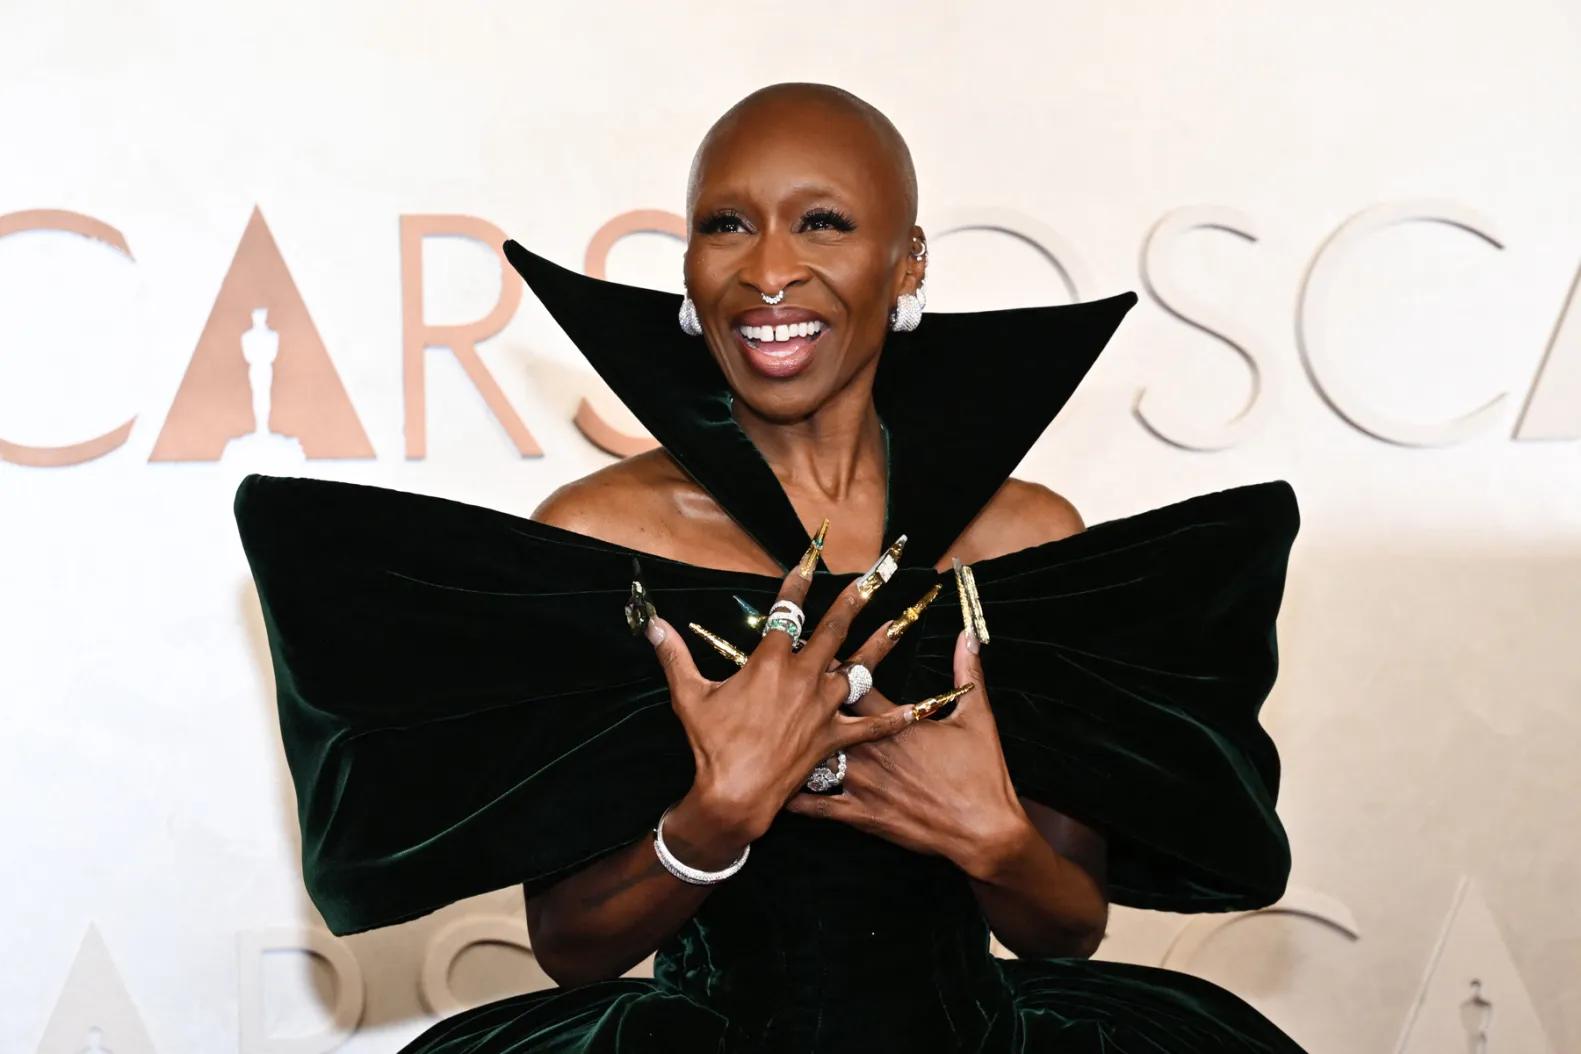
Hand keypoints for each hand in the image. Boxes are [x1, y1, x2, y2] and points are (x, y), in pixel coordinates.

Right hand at [641, 533, 918, 844]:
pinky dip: (901, 716)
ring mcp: (823, 707)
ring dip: (886, 640)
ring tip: (908, 616)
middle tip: (880, 570)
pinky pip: (873, 725)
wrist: (735, 795)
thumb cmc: (711, 745)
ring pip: (862, 666)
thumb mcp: (689, 695)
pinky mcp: (835, 737)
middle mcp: (803, 677)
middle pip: (836, 627)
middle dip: (859, 595)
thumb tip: (652, 624)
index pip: (787, 610)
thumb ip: (674, 655)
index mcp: (770, 662)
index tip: (812, 553)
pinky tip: (927, 706)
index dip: (799, 579)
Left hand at [785, 626, 1028, 874]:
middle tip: (771, 680)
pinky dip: (792, 797)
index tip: (812, 644)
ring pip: (811, 759)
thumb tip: (967, 634)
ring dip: (787, 745)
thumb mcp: (977, 717)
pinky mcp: (859, 814)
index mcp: (894, 721)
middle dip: (798, 695)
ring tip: (758, 730)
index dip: (832, 661)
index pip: (854, 680)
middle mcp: (869, 748)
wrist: (981, 831)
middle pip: (823, 714)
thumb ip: (968, 672)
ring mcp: (861, 782)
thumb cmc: (982, 775)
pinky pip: (815, 806)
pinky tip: (769, 790)